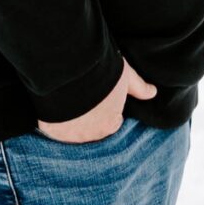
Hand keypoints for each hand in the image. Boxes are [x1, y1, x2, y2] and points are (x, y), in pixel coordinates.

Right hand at [38, 57, 157, 142]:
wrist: (70, 69)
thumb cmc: (102, 72)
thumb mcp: (125, 77)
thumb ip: (139, 88)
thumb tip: (153, 93)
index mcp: (110, 124)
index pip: (112, 124)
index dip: (107, 111)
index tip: (99, 98)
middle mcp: (90, 134)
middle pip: (91, 131)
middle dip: (88, 119)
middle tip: (83, 99)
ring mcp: (69, 134)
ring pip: (72, 132)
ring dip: (71, 122)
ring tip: (69, 102)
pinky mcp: (50, 130)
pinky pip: (53, 130)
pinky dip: (54, 121)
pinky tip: (55, 106)